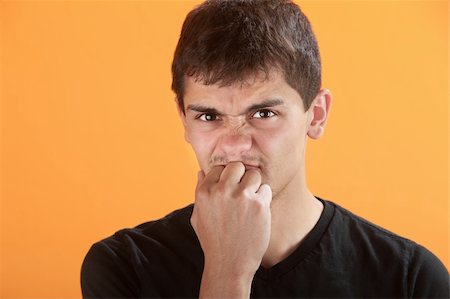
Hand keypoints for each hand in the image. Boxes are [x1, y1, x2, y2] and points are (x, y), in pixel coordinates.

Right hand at [190, 162, 271, 296]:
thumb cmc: (213, 241)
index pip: (219, 168)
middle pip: (237, 166)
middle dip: (241, 177)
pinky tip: (258, 214)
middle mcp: (221, 191)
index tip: (230, 190)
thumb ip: (199, 192)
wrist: (229, 265)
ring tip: (250, 204)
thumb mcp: (198, 216)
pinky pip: (266, 190)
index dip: (226, 178)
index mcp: (205, 192)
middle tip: (243, 193)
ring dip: (255, 186)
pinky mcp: (259, 205)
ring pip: (254, 175)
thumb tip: (201, 172)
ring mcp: (241, 197)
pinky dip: (264, 200)